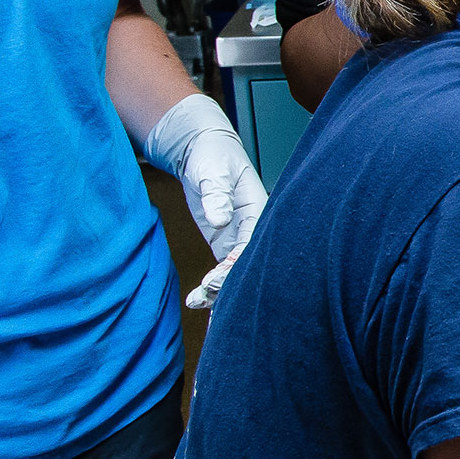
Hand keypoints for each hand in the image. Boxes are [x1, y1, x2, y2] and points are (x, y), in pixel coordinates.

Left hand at [144, 93, 266, 307]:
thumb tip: (219, 218)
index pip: (251, 244)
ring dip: (221, 293)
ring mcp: (239, 238)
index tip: (214, 280)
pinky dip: (214, 289)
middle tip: (206, 302)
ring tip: (200, 308)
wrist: (203, 150)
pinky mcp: (224, 243)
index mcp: (258, 210)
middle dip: (230, 287)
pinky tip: (202, 306)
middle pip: (247, 265)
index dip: (235, 265)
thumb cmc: (213, 155)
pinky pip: (223, 271)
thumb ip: (216, 194)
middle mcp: (253, 229)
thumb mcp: (213, 171)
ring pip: (235, 272)